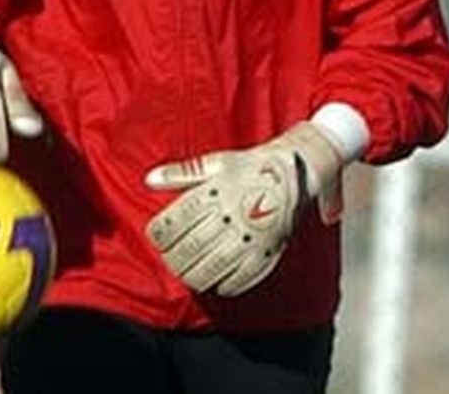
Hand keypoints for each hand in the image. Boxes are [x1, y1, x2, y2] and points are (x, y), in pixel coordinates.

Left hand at [145, 121, 347, 296]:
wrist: (299, 168)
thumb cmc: (253, 166)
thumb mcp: (218, 162)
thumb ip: (182, 173)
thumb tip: (149, 180)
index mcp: (217, 191)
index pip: (175, 221)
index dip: (159, 235)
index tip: (157, 237)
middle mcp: (233, 214)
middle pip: (189, 249)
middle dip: (173, 259)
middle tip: (171, 259)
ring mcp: (252, 235)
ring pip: (211, 268)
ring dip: (194, 276)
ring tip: (189, 274)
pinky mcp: (269, 250)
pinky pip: (242, 277)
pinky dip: (226, 285)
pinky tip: (219, 283)